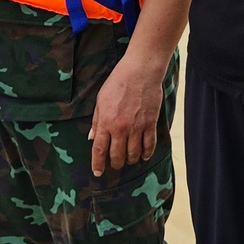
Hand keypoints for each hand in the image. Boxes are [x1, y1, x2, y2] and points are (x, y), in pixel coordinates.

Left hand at [89, 55, 164, 174]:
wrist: (140, 71)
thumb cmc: (118, 82)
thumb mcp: (100, 100)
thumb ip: (97, 121)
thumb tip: (92, 137)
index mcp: (106, 122)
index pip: (99, 150)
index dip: (98, 164)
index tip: (98, 172)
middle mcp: (121, 128)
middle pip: (117, 156)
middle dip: (115, 164)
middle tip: (115, 164)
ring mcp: (137, 127)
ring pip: (133, 154)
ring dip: (130, 160)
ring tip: (129, 160)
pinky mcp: (150, 124)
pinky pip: (149, 145)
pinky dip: (146, 154)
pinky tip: (144, 156)